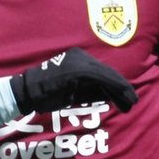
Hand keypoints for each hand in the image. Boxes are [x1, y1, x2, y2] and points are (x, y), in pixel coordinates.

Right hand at [11, 48, 137, 113]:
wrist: (26, 92)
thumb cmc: (46, 94)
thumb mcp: (73, 91)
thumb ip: (91, 91)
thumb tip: (111, 95)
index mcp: (78, 59)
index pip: (103, 72)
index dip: (117, 85)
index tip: (127, 98)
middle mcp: (80, 56)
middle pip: (107, 72)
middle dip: (121, 88)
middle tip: (132, 101)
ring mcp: (79, 61)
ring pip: (107, 74)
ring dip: (121, 89)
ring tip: (130, 102)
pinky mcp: (77, 69)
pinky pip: (101, 77)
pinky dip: (114, 86)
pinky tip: (123, 95)